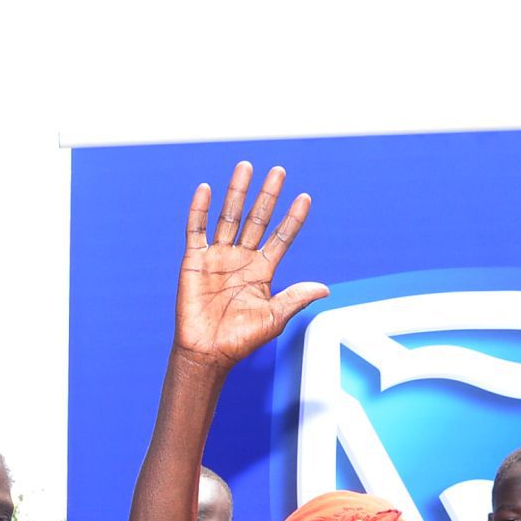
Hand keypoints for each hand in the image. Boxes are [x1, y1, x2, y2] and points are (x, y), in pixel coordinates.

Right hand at [174, 162, 327, 371]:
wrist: (207, 353)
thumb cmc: (241, 340)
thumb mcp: (274, 318)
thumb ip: (295, 298)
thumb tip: (325, 288)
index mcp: (262, 271)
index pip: (282, 238)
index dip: (293, 219)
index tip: (305, 197)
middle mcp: (242, 259)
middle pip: (257, 219)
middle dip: (268, 196)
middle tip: (279, 171)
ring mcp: (218, 257)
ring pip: (229, 217)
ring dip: (238, 192)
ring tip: (246, 167)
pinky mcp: (195, 260)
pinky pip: (197, 230)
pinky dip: (200, 209)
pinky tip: (206, 188)